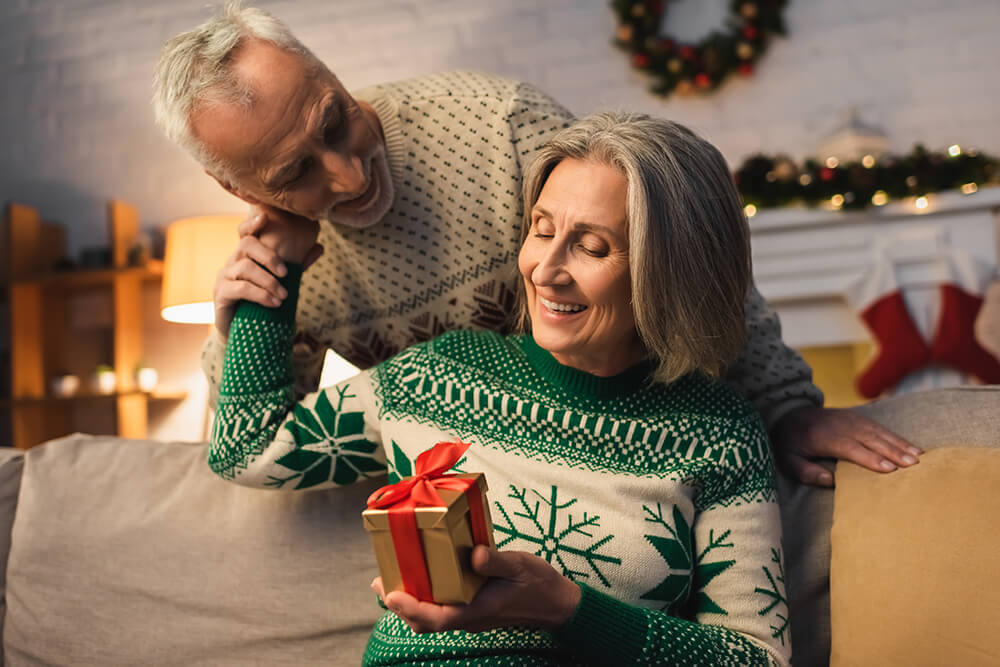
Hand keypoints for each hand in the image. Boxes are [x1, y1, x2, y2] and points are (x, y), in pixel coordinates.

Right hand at [212, 205, 323, 338]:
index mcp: (246, 256)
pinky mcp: (220, 294)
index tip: (265, 218)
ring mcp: (224, 276)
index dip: (252, 223)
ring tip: (284, 296)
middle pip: (246, 244)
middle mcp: (232, 262)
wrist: (243, 333)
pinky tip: (274, 303)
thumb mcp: (281, 282)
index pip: (244, 232)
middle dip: (269, 256)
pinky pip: (241, 288)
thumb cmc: (262, 303)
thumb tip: (319, 247)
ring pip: (245, 267)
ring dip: (269, 281)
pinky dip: (261, 295)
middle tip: (286, 273)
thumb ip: (298, 265)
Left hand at [371, 546, 580, 633]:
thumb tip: (472, 554)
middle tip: (378, 582)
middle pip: (425, 621)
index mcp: (479, 610)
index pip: (438, 619)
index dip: (411, 608)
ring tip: (391, 579)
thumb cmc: (539, 584)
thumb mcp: (520, 565)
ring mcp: (470, 615)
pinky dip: (425, 595)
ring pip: (431, 616)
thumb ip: (496, 560)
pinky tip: (421, 575)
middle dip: (399, 605)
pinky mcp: (472, 608)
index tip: (390, 594)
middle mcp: (470, 617)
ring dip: (408, 601)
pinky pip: (441, 608)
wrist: (557, 604)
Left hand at [771, 405, 922, 486]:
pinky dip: (896, 437)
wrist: (788, 413)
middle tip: (913, 465)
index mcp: (823, 437)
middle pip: (870, 439)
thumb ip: (805, 471)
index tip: (889, 469)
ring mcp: (850, 419)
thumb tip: (830, 481)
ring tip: (919, 457)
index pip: (850, 448)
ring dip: (899, 444)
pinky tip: (911, 446)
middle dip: (893, 451)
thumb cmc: (789, 442)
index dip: (870, 458)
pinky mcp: (857, 418)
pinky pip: (879, 427)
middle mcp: (840, 426)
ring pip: (878, 431)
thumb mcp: (787, 459)